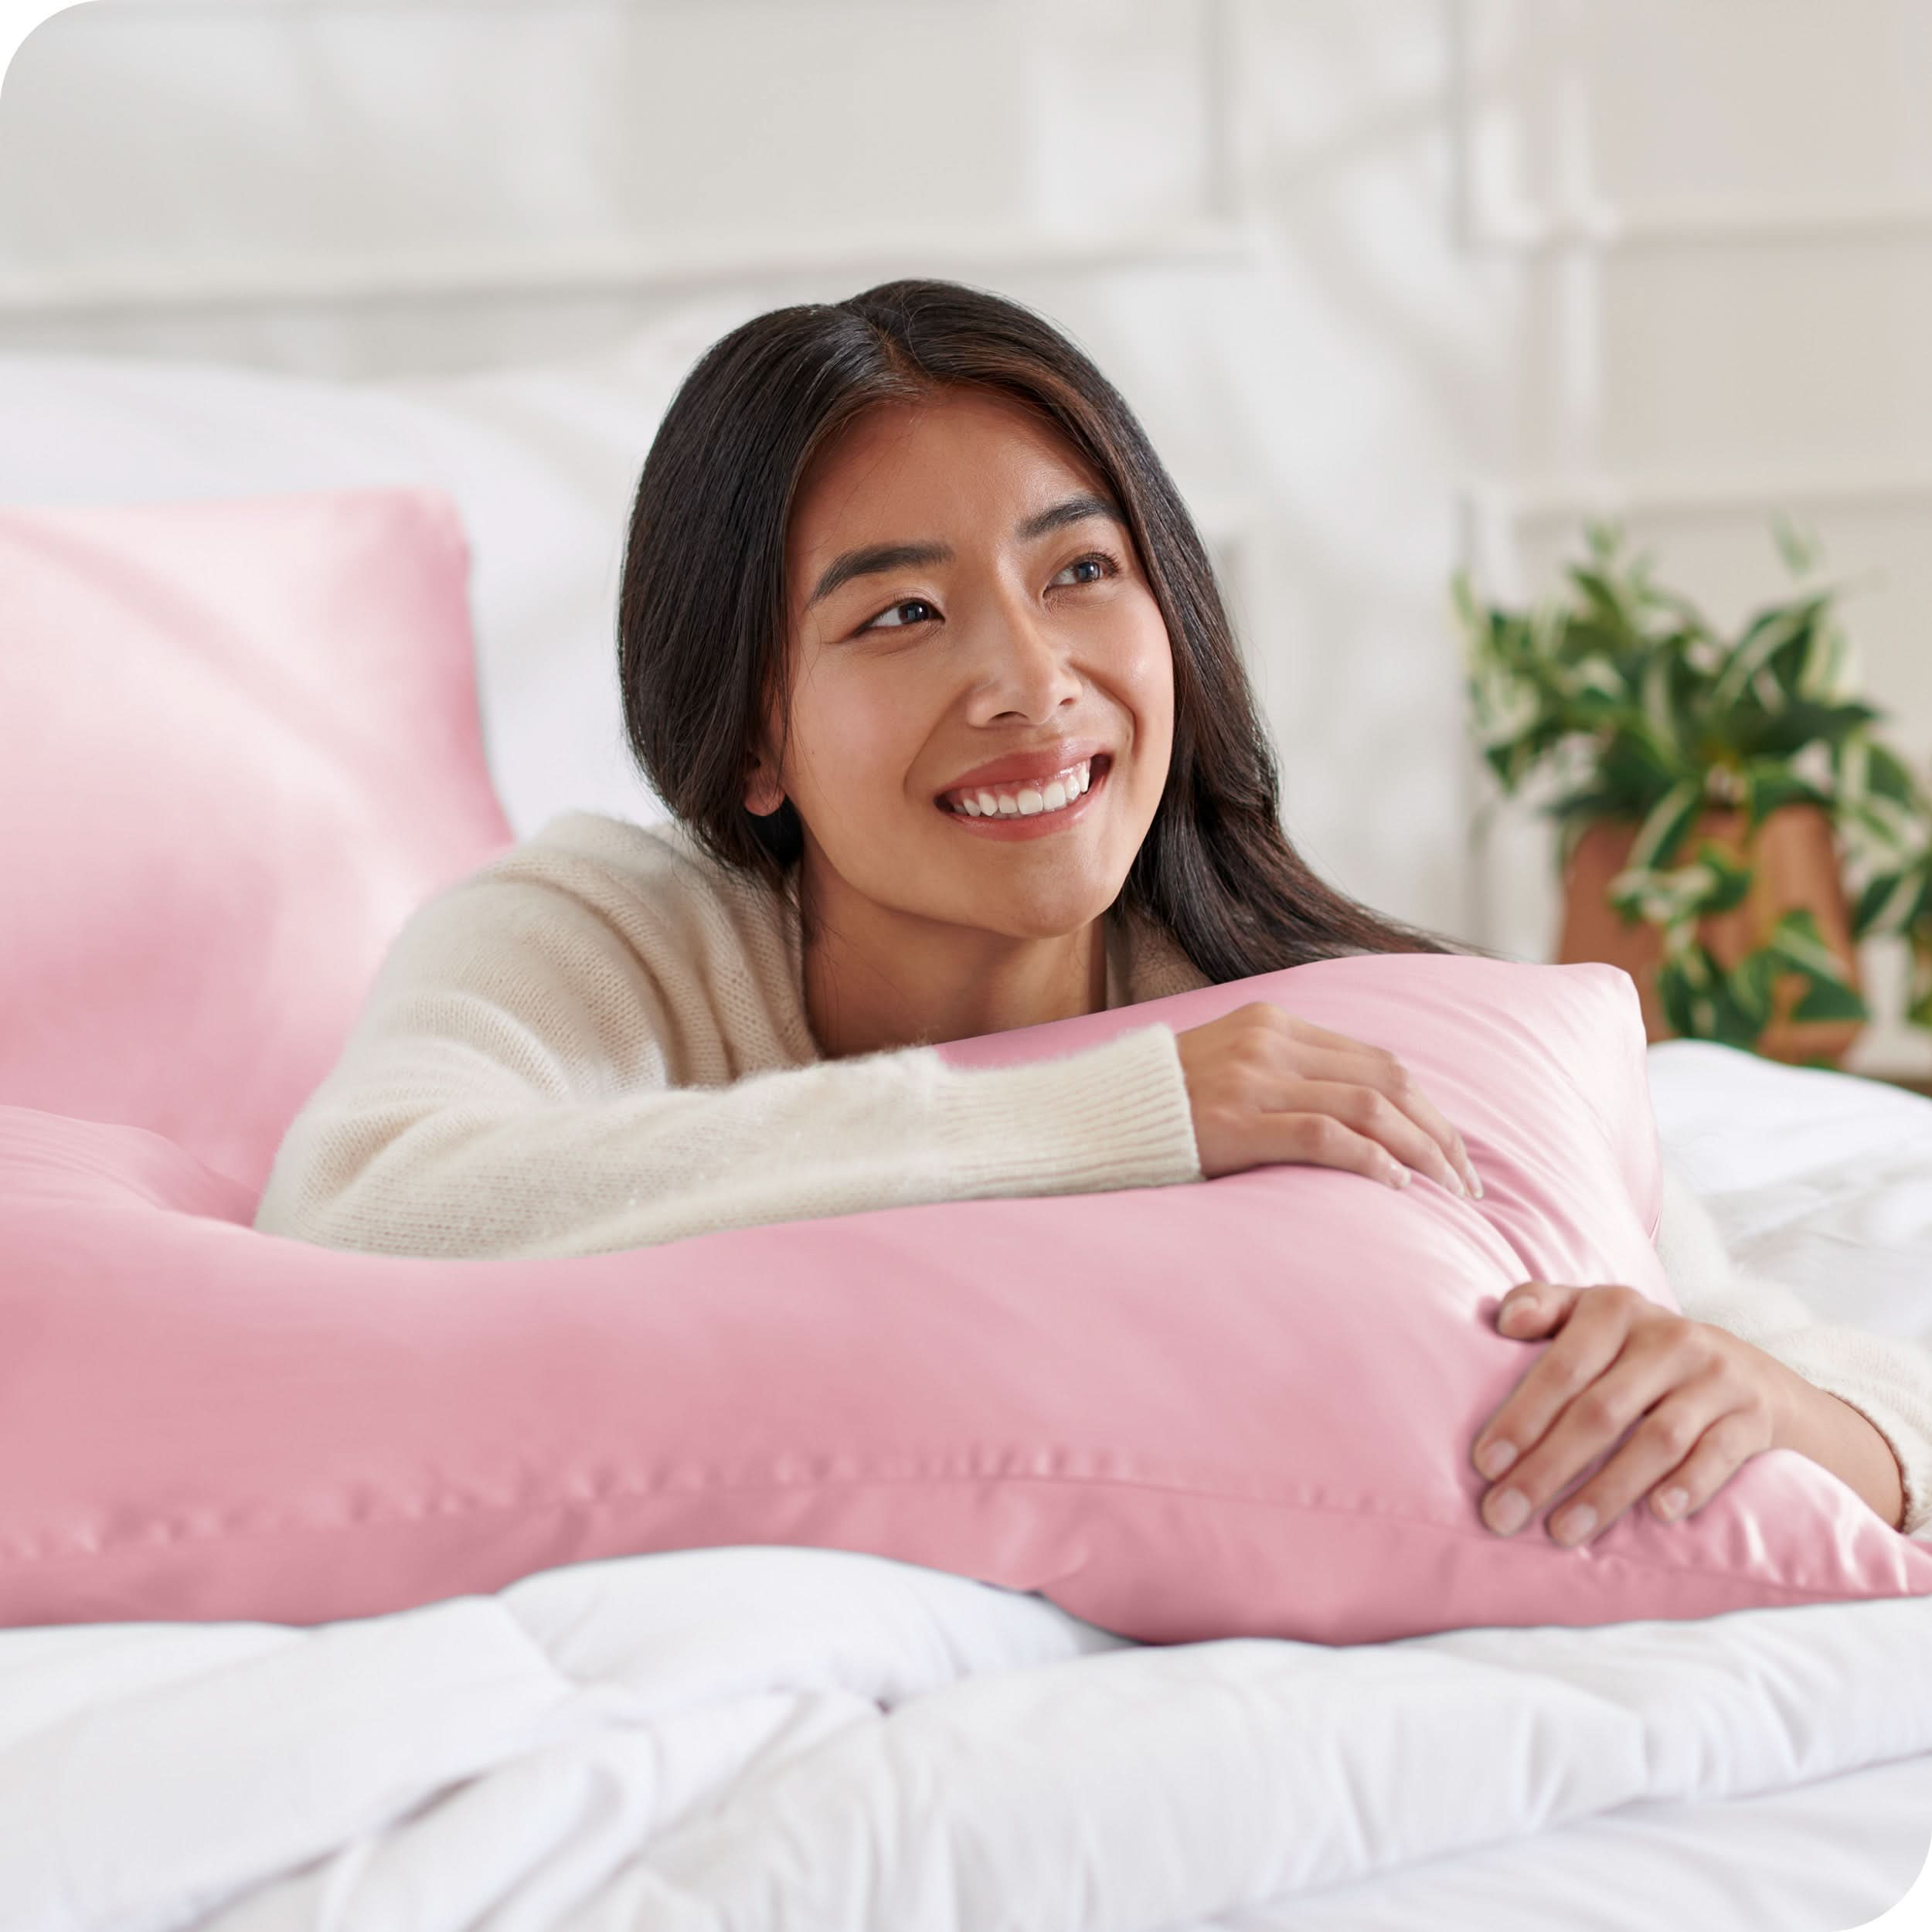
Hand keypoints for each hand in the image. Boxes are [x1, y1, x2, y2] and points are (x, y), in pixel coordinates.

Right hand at [1173, 1002, 1480, 1196]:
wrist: (1090, 1116)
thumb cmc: (1162, 1107)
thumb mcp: (1228, 1068)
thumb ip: (1285, 1075)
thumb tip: (1354, 1115)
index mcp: (1273, 1024)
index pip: (1378, 1060)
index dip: (1427, 1107)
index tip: (1452, 1150)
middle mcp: (1269, 1042)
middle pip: (1387, 1081)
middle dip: (1439, 1133)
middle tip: (1466, 1183)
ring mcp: (1252, 1080)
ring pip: (1368, 1106)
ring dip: (1421, 1151)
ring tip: (1446, 1191)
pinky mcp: (1235, 1122)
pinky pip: (1324, 1136)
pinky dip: (1370, 1160)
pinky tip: (1395, 1186)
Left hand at [1470, 1280, 1788, 1546]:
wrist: (1749, 1371)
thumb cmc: (1641, 1348)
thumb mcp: (1593, 1313)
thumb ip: (1545, 1305)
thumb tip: (1504, 1321)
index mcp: (1617, 1309)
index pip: (1562, 1366)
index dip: (1522, 1415)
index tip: (1484, 1464)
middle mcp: (1669, 1338)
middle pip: (1601, 1411)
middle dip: (1547, 1468)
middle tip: (1503, 1514)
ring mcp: (1715, 1378)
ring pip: (1657, 1441)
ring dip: (1606, 1491)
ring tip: (1561, 1531)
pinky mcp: (1752, 1417)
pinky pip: (1719, 1454)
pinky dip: (1689, 1485)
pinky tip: (1657, 1514)